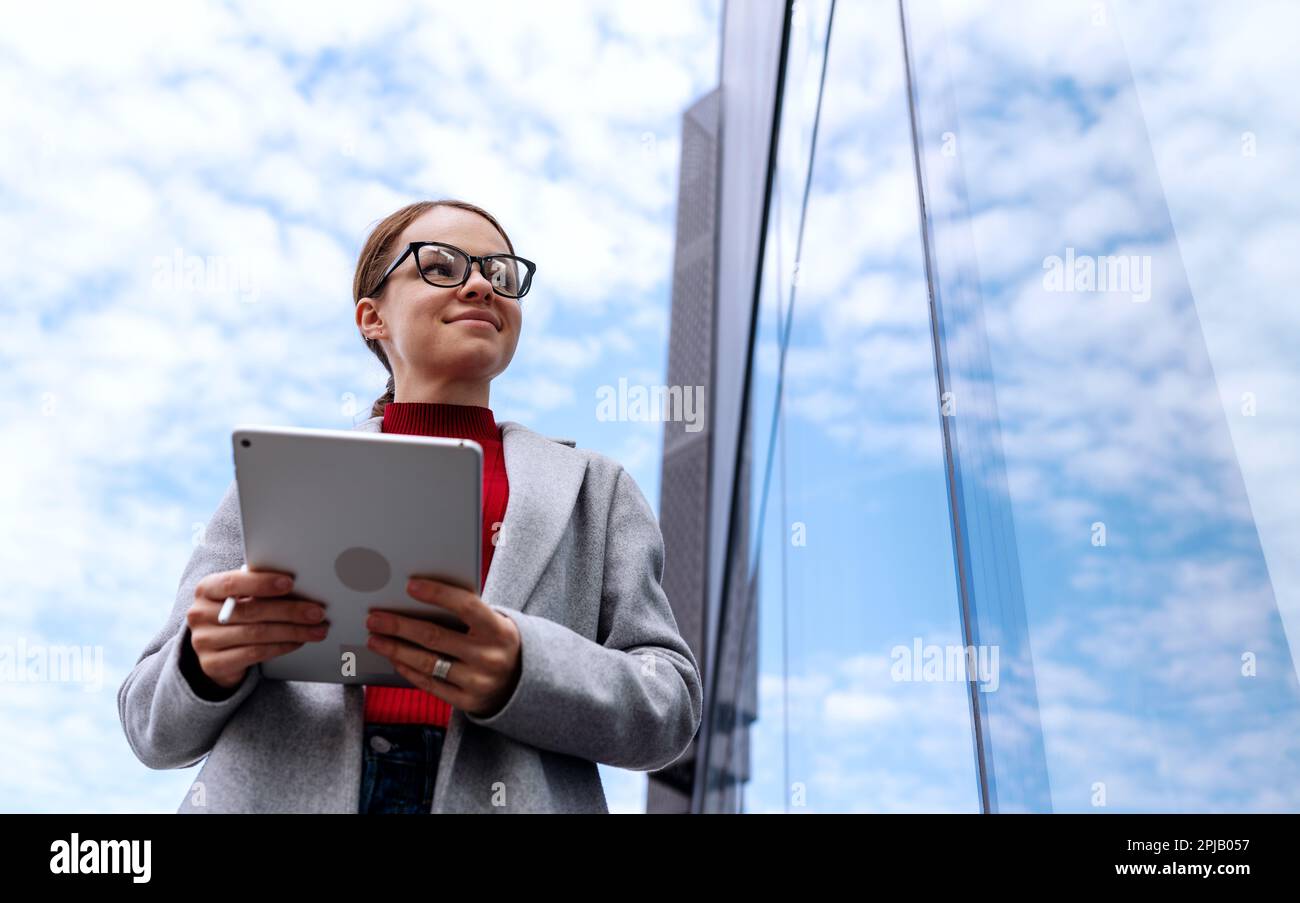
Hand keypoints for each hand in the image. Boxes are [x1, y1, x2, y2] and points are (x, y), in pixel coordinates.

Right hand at [187, 568, 330, 688]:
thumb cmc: (237, 612)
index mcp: (206, 588)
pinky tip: (298, 642)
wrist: (214, 648)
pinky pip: (254, 654)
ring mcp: (203, 641)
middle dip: (290, 611)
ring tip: (316, 629)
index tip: (290, 583)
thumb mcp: (241, 595)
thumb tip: (301, 586)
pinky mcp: (213, 664)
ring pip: (256, 634)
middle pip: (251, 611)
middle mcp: (199, 614)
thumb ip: (260, 589)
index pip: (232, 583)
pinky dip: (281, 647)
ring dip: (292, 631)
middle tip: (317, 612)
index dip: (261, 583)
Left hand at [366, 578, 521, 717]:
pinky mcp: (466, 701)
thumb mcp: (493, 623)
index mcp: (498, 629)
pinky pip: (430, 684)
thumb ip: (466, 612)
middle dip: (400, 626)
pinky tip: (394, 658)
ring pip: (428, 663)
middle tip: (375, 618)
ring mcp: (478, 681)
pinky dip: (408, 670)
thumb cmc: (496, 642)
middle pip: (435, 637)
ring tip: (375, 639)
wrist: (521, 683)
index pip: (466, 606)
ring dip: (396, 649)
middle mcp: (489, 656)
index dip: (438, 594)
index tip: (410, 585)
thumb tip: (419, 595)